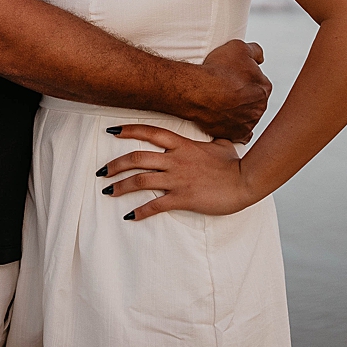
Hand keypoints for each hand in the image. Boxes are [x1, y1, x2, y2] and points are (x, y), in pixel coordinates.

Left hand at [99, 125, 263, 220]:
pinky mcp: (182, 198)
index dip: (128, 130)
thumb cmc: (234, 164)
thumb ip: (212, 140)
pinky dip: (140, 211)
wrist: (245, 182)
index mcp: (182, 145)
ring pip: (141, 180)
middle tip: (101, 171)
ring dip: (121, 186)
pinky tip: (130, 215)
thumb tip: (216, 138)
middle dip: (115, 164)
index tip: (111, 130)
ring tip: (108, 192)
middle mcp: (175, 160)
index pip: (149, 132)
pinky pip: (155, 205)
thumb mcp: (222, 145)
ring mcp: (177, 179)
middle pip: (136, 158)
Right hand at [192, 39, 269, 141]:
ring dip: (240, 111)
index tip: (235, 76)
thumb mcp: (239, 47)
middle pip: (254, 100)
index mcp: (264, 87)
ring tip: (224, 103)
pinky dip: (236, 129)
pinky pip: (241, 134)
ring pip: (248, 116)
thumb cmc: (217, 70)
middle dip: (244, 95)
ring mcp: (248, 122)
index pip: (259, 82)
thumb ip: (255, 51)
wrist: (199, 91)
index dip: (246, 77)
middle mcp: (260, 107)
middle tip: (228, 89)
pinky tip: (230, 122)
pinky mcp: (236, 134)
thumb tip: (260, 57)